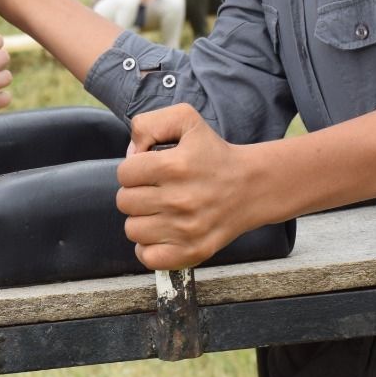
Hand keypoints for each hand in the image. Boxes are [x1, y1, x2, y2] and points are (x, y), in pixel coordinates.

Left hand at [116, 104, 257, 269]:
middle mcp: (180, 200)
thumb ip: (149, 124)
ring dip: (142, 219)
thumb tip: (131, 154)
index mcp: (174, 166)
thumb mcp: (185, 119)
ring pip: (132, 230)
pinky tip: (162, 232)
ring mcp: (186, 229)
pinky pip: (148, 257)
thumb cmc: (214, 154)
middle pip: (125, 202)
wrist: (251, 186)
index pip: (124, 174)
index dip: (134, 170)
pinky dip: (149, 247)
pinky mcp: (192, 251)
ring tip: (160, 210)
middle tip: (156, 189)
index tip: (150, 170)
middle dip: (136, 193)